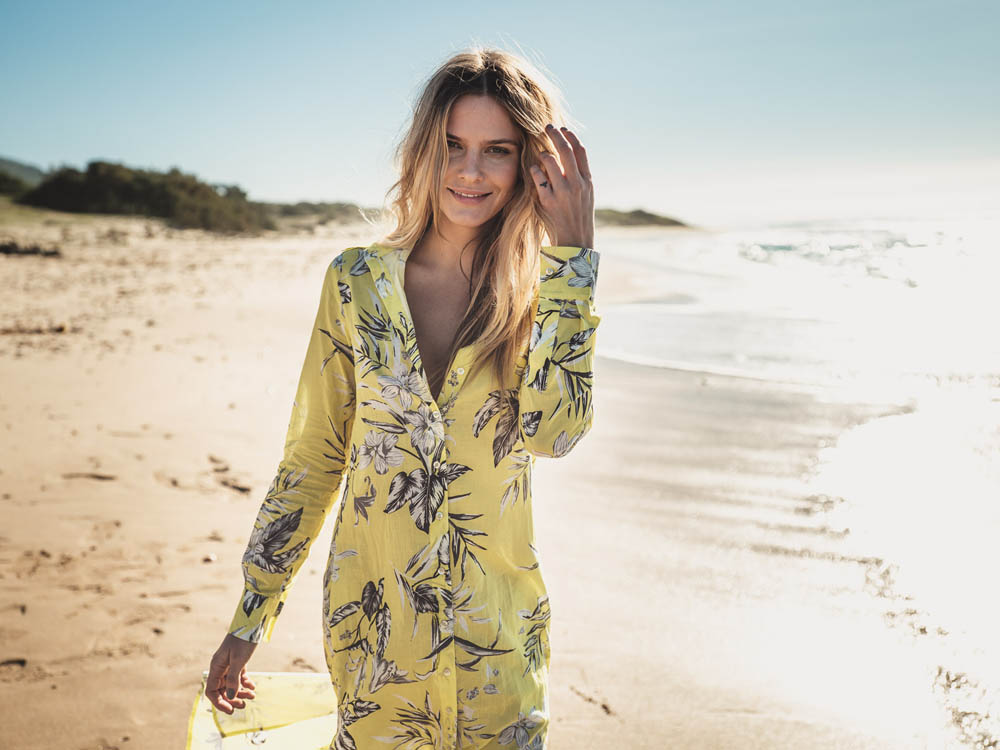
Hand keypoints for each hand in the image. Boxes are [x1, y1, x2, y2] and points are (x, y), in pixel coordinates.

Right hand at [205, 633, 257, 713]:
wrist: (251, 624)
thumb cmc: (242, 640)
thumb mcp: (238, 661)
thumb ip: (233, 680)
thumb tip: (229, 697)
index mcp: (216, 667)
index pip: (211, 690)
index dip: (219, 702)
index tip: (230, 709)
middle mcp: (220, 667)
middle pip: (221, 690)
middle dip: (231, 699)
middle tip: (243, 705)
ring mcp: (229, 665)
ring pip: (231, 685)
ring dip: (240, 692)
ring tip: (252, 696)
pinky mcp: (238, 662)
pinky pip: (239, 677)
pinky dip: (245, 683)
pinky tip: (253, 687)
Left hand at [529, 124, 594, 248]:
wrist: (575, 242)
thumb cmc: (578, 218)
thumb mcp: (586, 196)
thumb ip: (579, 178)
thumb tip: (569, 158)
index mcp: (587, 181)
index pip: (580, 151)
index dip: (571, 136)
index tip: (563, 128)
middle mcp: (577, 184)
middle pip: (565, 150)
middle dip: (555, 134)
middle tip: (546, 127)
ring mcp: (563, 192)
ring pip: (550, 161)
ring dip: (543, 154)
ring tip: (541, 154)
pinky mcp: (549, 201)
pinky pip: (538, 177)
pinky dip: (535, 170)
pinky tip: (534, 170)